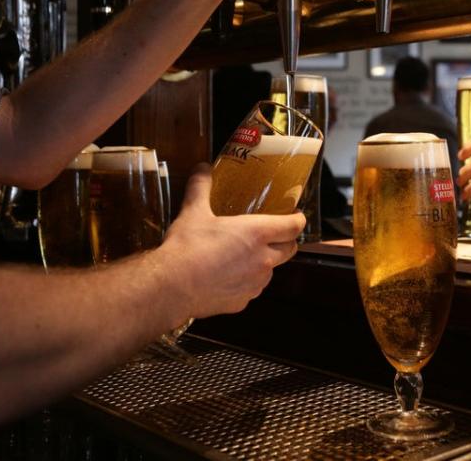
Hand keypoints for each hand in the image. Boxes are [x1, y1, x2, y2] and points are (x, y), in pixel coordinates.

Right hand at [158, 164, 304, 319]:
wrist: (172, 287)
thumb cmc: (187, 249)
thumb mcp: (193, 212)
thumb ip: (201, 187)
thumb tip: (202, 169)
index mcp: (257, 233)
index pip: (293, 226)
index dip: (298, 219)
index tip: (296, 215)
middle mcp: (263, 259)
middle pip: (290, 249)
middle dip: (287, 241)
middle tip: (275, 233)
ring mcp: (255, 283)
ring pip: (272, 270)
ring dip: (266, 261)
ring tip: (246, 254)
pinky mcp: (243, 301)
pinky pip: (253, 288)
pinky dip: (247, 281)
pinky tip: (228, 275)